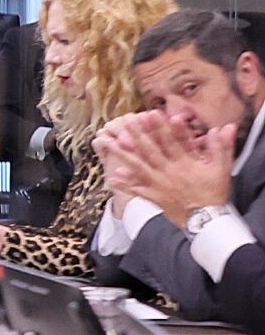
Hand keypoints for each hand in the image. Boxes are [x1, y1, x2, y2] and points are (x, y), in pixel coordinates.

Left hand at [99, 110, 234, 223]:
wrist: (207, 220)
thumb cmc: (214, 193)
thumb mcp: (222, 169)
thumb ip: (222, 148)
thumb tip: (225, 128)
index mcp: (184, 163)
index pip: (172, 141)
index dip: (161, 127)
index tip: (151, 113)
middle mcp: (168, 171)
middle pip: (151, 150)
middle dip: (137, 134)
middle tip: (125, 121)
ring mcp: (159, 184)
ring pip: (138, 166)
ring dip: (123, 154)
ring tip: (109, 143)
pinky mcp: (154, 195)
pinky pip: (137, 189)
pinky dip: (125, 184)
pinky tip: (111, 177)